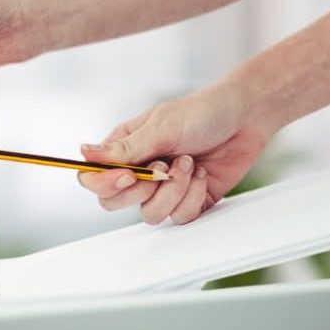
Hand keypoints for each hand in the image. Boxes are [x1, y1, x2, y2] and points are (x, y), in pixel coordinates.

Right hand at [76, 83, 274, 224]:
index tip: (129, 176)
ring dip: (173, 190)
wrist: (246, 117)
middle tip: (163, 168)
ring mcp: (162, 189)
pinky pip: (179, 217)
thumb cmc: (202, 112)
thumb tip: (83, 153)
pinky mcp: (188, 201)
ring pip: (149, 214)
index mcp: (123, 150)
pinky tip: (201, 173)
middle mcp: (138, 172)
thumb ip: (124, 148)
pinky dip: (193, 197)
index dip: (105, 184)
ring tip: (189, 164)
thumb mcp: (161, 127)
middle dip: (142, 190)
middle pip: (114, 202)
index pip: (92, 178)